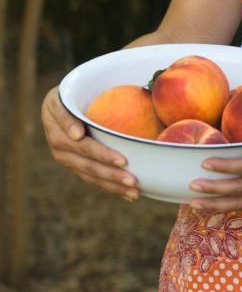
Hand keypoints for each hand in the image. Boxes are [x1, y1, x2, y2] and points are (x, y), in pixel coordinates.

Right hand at [41, 86, 139, 201]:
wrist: (58, 103)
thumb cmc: (69, 96)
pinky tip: (128, 195)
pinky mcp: (75, 166)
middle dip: (112, 175)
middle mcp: (60, 150)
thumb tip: (77, 136)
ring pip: (91, 177)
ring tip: (134, 192)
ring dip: (113, 186)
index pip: (83, 147)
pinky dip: (110, 187)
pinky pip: (93, 179)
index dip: (102, 155)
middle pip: (89, 166)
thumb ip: (68, 116)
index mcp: (58, 132)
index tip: (123, 160)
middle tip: (134, 180)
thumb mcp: (64, 98)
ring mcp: (67, 160)